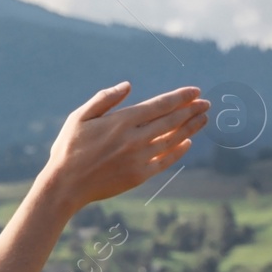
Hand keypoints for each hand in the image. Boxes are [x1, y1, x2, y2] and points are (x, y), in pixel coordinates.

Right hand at [41, 81, 208, 212]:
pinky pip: (165, 161)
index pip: (160, 105)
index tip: (196, 91)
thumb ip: (104, 99)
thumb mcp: (79, 118)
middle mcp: (134, 138)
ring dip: (191, 127)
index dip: (181, 97)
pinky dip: (178, 151)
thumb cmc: (68, 149)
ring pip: (172, 139)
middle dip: (192, 109)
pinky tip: (187, 142)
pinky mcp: (139, 175)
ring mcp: (138, 158)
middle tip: (206, 103)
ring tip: (204, 119)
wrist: (65, 185)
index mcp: (121, 121)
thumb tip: (128, 85)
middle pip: (171, 120)